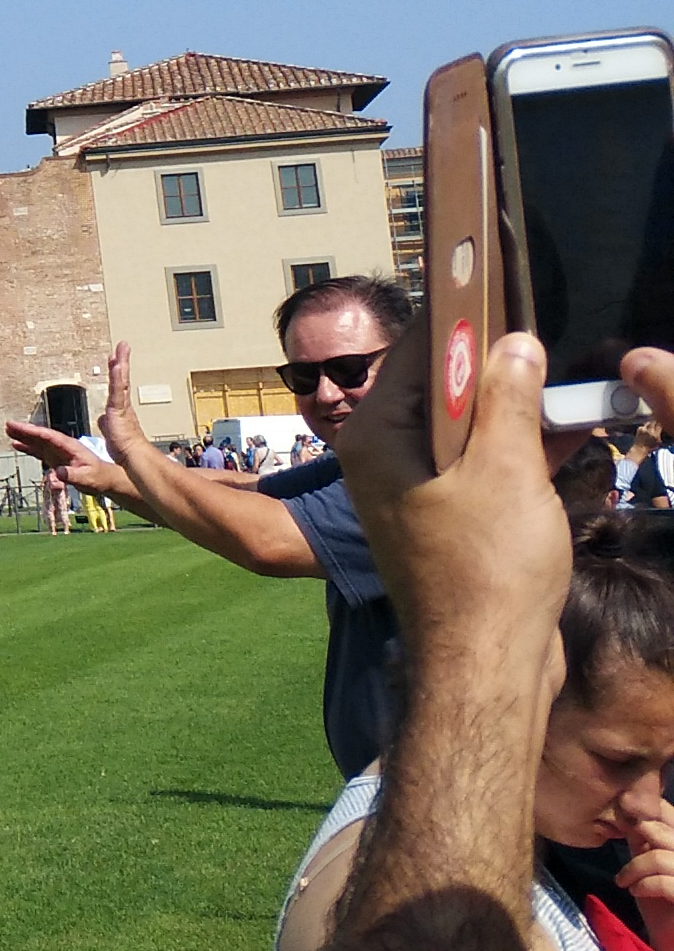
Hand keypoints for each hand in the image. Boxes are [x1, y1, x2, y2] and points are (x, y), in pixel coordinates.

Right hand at [5, 419, 113, 493]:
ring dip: (24, 436)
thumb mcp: (87, 479)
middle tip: (8, 424)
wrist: (105, 480)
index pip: (47, 436)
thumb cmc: (98, 478)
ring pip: (38, 442)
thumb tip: (58, 472)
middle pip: (40, 435)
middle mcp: (62, 446)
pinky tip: (17, 445)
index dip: (31, 431)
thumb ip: (72, 475)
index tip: (18, 426)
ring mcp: (58, 451)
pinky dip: (28, 447)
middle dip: (24, 430)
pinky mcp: (56, 459)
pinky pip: (39, 451)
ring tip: (8, 431)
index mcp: (69, 446)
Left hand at [337, 318, 567, 665]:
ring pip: (471, 425)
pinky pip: (482, 464)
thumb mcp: (507, 469)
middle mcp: (385, 455)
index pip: (422, 344)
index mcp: (380, 433)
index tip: (507, 281)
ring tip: (570, 391)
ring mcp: (414, 488)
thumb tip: (513, 341)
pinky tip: (570, 435)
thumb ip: (509, 398)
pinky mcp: (446, 517)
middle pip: (447, 382)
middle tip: (549, 345)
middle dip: (501, 366)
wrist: (486, 669)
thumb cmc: (487, 572)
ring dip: (520, 410)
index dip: (469, 311)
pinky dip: (520, 449)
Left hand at [614, 786, 673, 947]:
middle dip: (638, 835)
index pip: (670, 814)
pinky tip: (634, 890)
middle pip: (666, 830)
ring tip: (622, 880)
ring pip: (660, 857)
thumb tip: (625, 811)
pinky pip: (664, 882)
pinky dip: (643, 883)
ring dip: (634, 867)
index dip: (648, 809)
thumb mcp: (648, 866)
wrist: (671, 944)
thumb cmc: (661, 906)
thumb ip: (643, 841)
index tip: (623, 811)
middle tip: (623, 843)